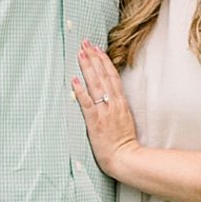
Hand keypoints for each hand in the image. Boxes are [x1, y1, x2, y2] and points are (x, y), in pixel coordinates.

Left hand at [72, 40, 139, 175]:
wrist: (126, 158)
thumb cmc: (125, 142)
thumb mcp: (125, 119)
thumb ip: (117, 106)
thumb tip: (110, 96)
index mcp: (121, 102)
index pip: (112, 76)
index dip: (104, 61)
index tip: (98, 49)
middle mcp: (113, 103)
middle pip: (104, 75)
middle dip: (94, 57)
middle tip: (86, 43)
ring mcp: (104, 111)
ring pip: (96, 84)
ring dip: (87, 67)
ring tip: (80, 53)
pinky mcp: (95, 121)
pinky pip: (87, 103)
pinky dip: (80, 90)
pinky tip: (74, 79)